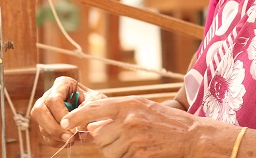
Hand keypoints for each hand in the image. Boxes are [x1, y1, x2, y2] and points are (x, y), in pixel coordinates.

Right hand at [30, 76, 106, 146]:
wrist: (98, 110)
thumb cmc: (96, 101)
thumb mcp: (96, 101)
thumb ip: (86, 111)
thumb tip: (74, 127)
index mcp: (62, 84)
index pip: (53, 100)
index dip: (60, 115)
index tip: (73, 127)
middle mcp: (50, 95)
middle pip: (39, 111)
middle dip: (53, 128)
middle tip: (69, 137)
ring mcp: (46, 109)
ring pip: (40, 124)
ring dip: (56, 136)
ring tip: (72, 140)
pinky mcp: (46, 123)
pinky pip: (45, 135)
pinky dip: (56, 141)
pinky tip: (68, 141)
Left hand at [60, 96, 202, 157]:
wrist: (191, 135)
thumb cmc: (165, 120)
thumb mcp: (141, 107)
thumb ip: (117, 113)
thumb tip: (92, 126)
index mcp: (129, 104)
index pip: (94, 109)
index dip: (76, 116)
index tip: (65, 122)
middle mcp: (129, 119)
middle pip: (99, 135)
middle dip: (105, 140)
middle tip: (123, 137)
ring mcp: (134, 137)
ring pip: (108, 151)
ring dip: (115, 151)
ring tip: (134, 144)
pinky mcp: (139, 154)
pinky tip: (140, 151)